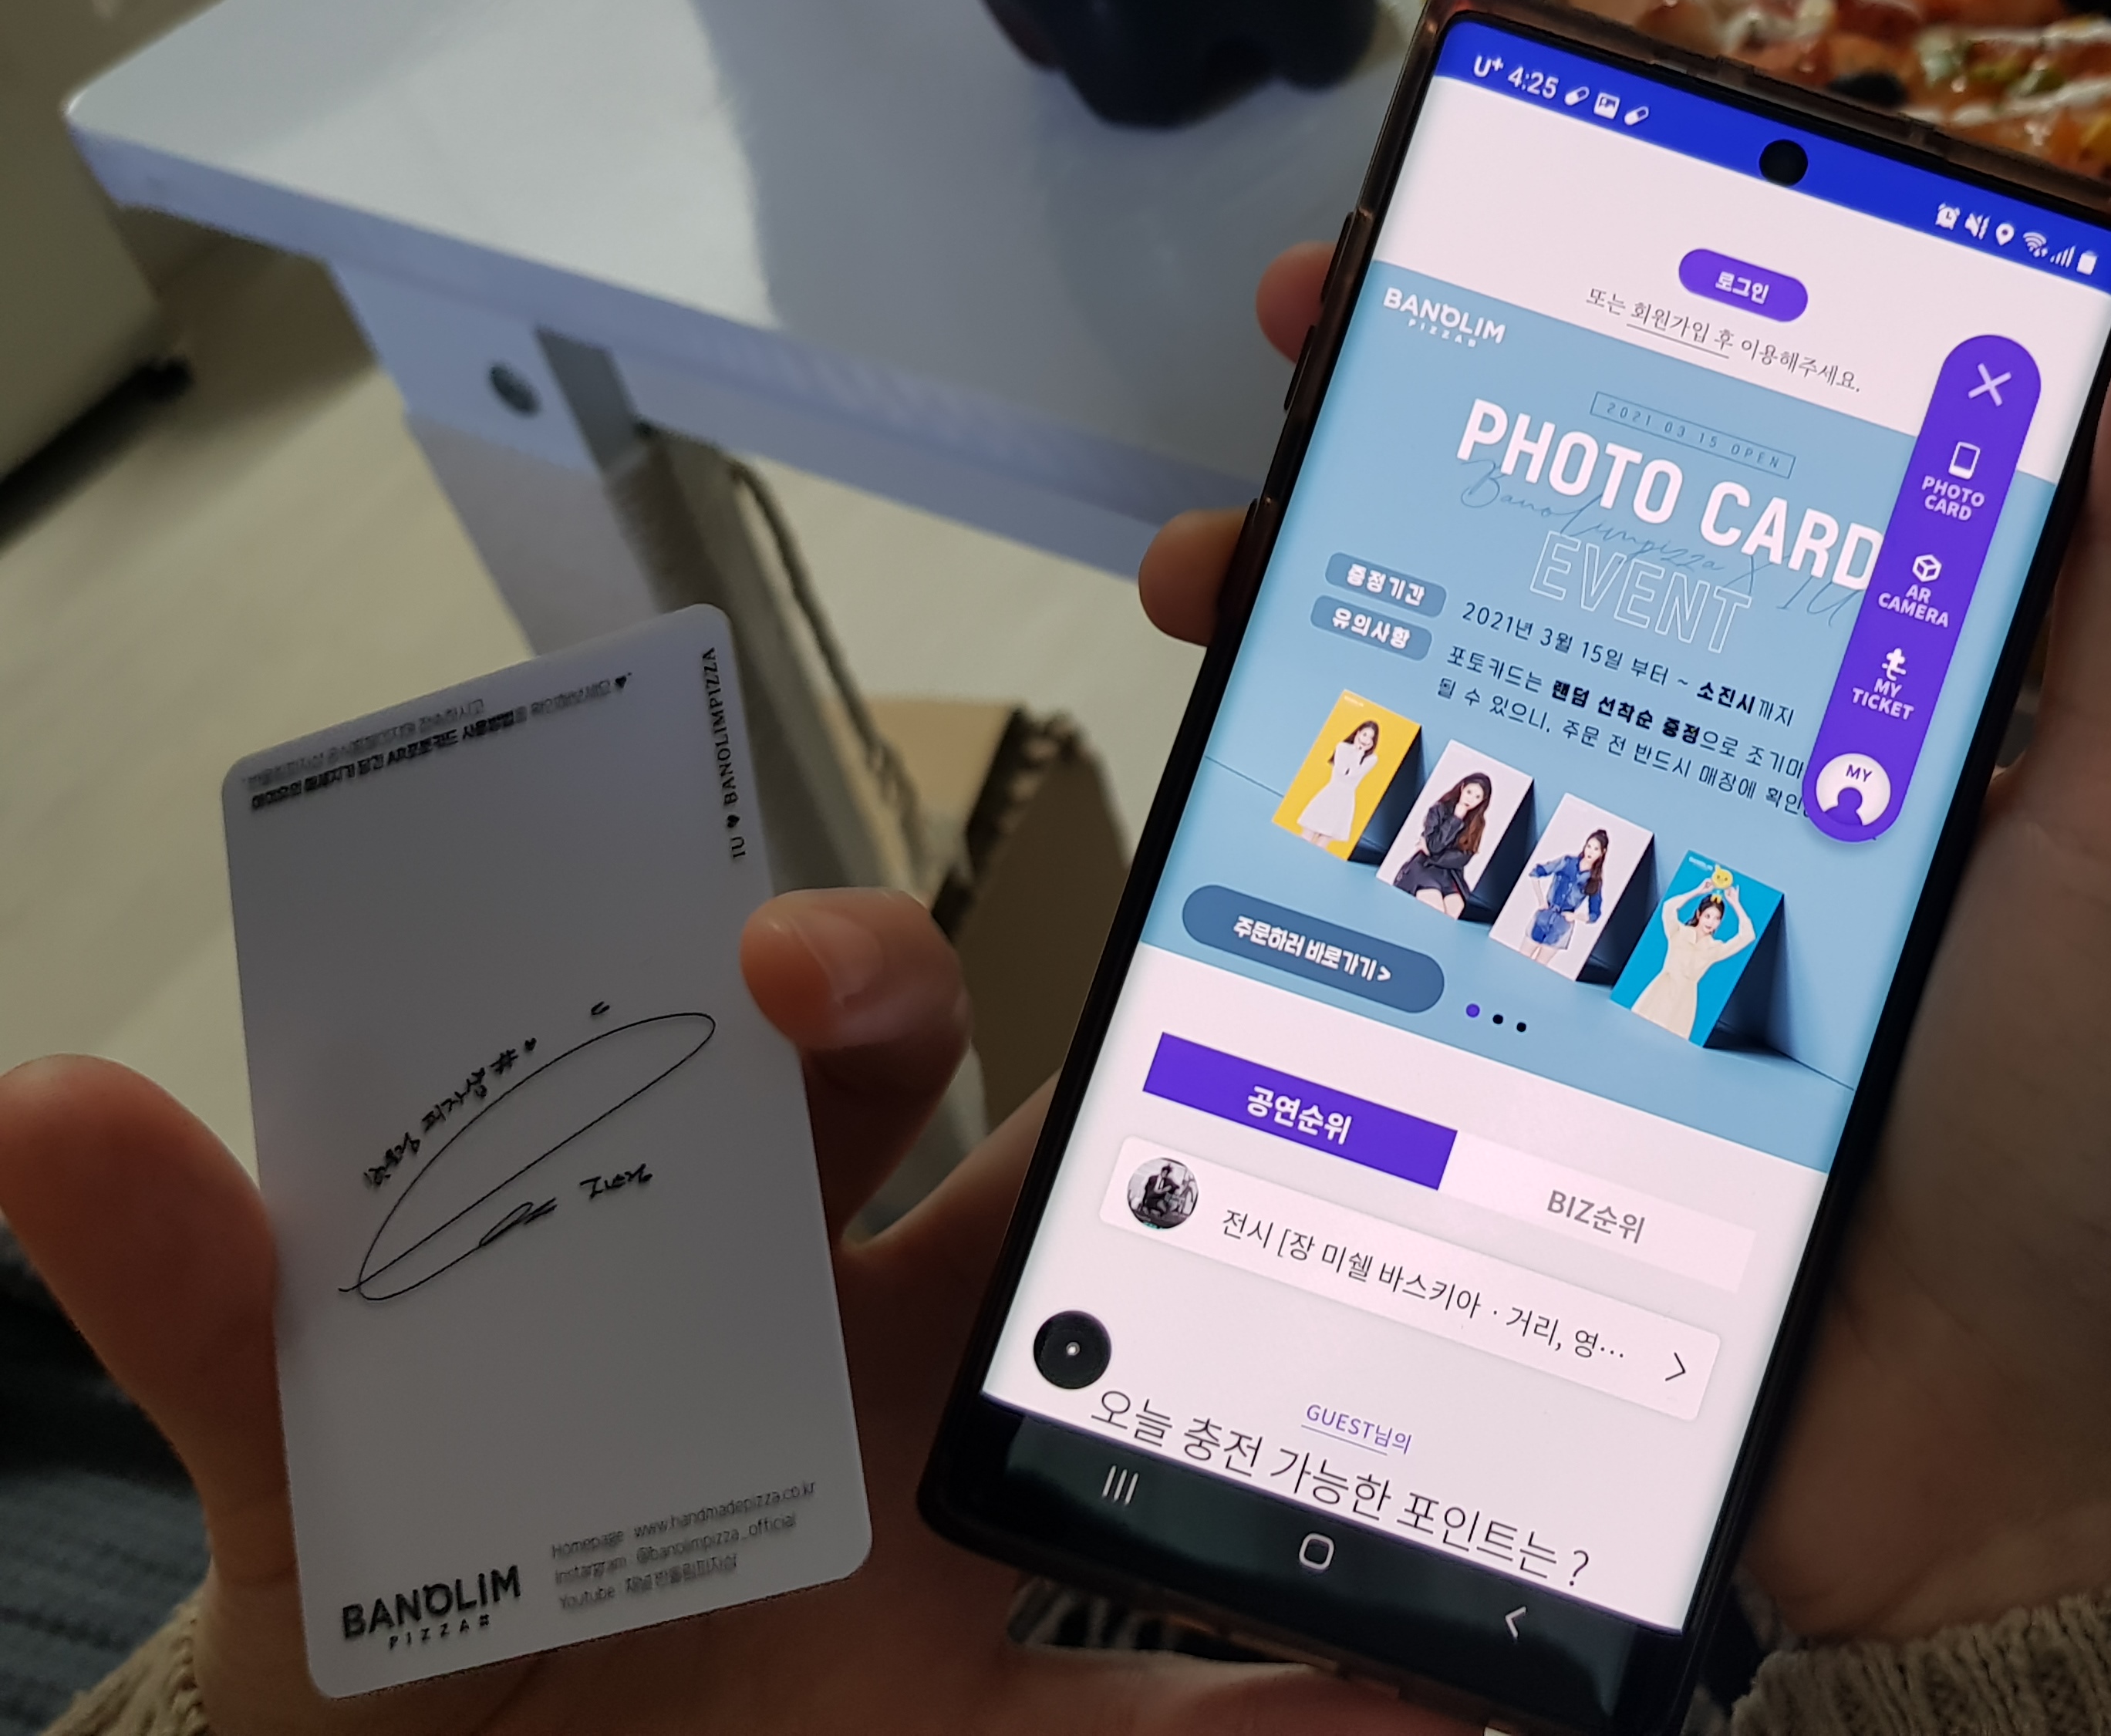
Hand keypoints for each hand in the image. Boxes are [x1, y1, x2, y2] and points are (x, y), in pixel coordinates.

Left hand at [0, 891, 1464, 1735]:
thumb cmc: (399, 1700)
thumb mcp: (306, 1511)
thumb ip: (216, 1321)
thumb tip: (45, 1108)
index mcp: (722, 1292)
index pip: (819, 1084)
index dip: (837, 984)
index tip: (785, 965)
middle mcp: (880, 1393)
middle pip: (1037, 1193)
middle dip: (1122, 1111)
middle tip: (1164, 1058)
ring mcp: (970, 1565)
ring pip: (1175, 1420)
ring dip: (1301, 1380)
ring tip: (1405, 1375)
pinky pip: (1212, 1721)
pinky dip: (1346, 1708)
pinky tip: (1454, 1693)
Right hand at [1147, 245, 2110, 1642]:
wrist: (2007, 1474)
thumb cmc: (2098, 1137)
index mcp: (1869, 724)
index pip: (1719, 489)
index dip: (1602, 358)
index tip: (1493, 260)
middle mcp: (1730, 811)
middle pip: (1544, 598)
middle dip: (1408, 467)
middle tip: (1302, 376)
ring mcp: (1611, 947)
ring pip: (1439, 756)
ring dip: (1319, 638)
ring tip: (1219, 574)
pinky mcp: (1524, 1081)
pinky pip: (1398, 948)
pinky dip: (1305, 862)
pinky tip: (1227, 785)